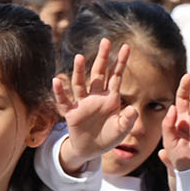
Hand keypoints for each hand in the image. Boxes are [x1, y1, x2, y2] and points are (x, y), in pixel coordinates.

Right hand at [51, 38, 138, 172]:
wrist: (91, 149)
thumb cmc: (109, 137)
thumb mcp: (122, 129)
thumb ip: (128, 119)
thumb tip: (132, 109)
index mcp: (111, 99)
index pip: (116, 77)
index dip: (120, 62)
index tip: (126, 47)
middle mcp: (96, 97)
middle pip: (99, 73)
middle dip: (102, 57)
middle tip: (106, 41)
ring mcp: (83, 104)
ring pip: (80, 83)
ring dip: (80, 71)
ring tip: (79, 56)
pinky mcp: (71, 113)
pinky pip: (64, 101)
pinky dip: (60, 91)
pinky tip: (57, 81)